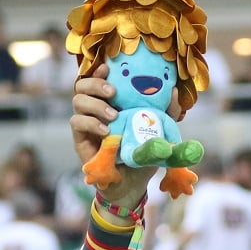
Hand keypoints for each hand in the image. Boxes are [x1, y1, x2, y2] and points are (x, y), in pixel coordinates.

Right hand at [70, 66, 182, 211]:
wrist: (133, 182)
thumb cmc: (142, 154)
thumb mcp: (158, 131)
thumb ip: (166, 112)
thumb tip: (173, 89)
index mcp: (110, 102)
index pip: (97, 79)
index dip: (98, 70)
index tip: (108, 67)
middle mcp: (94, 109)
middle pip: (82, 85)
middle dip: (95, 83)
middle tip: (113, 91)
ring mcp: (85, 123)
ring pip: (77, 101)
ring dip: (95, 104)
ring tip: (113, 115)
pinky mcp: (80, 139)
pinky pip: (76, 123)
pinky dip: (90, 123)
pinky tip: (105, 131)